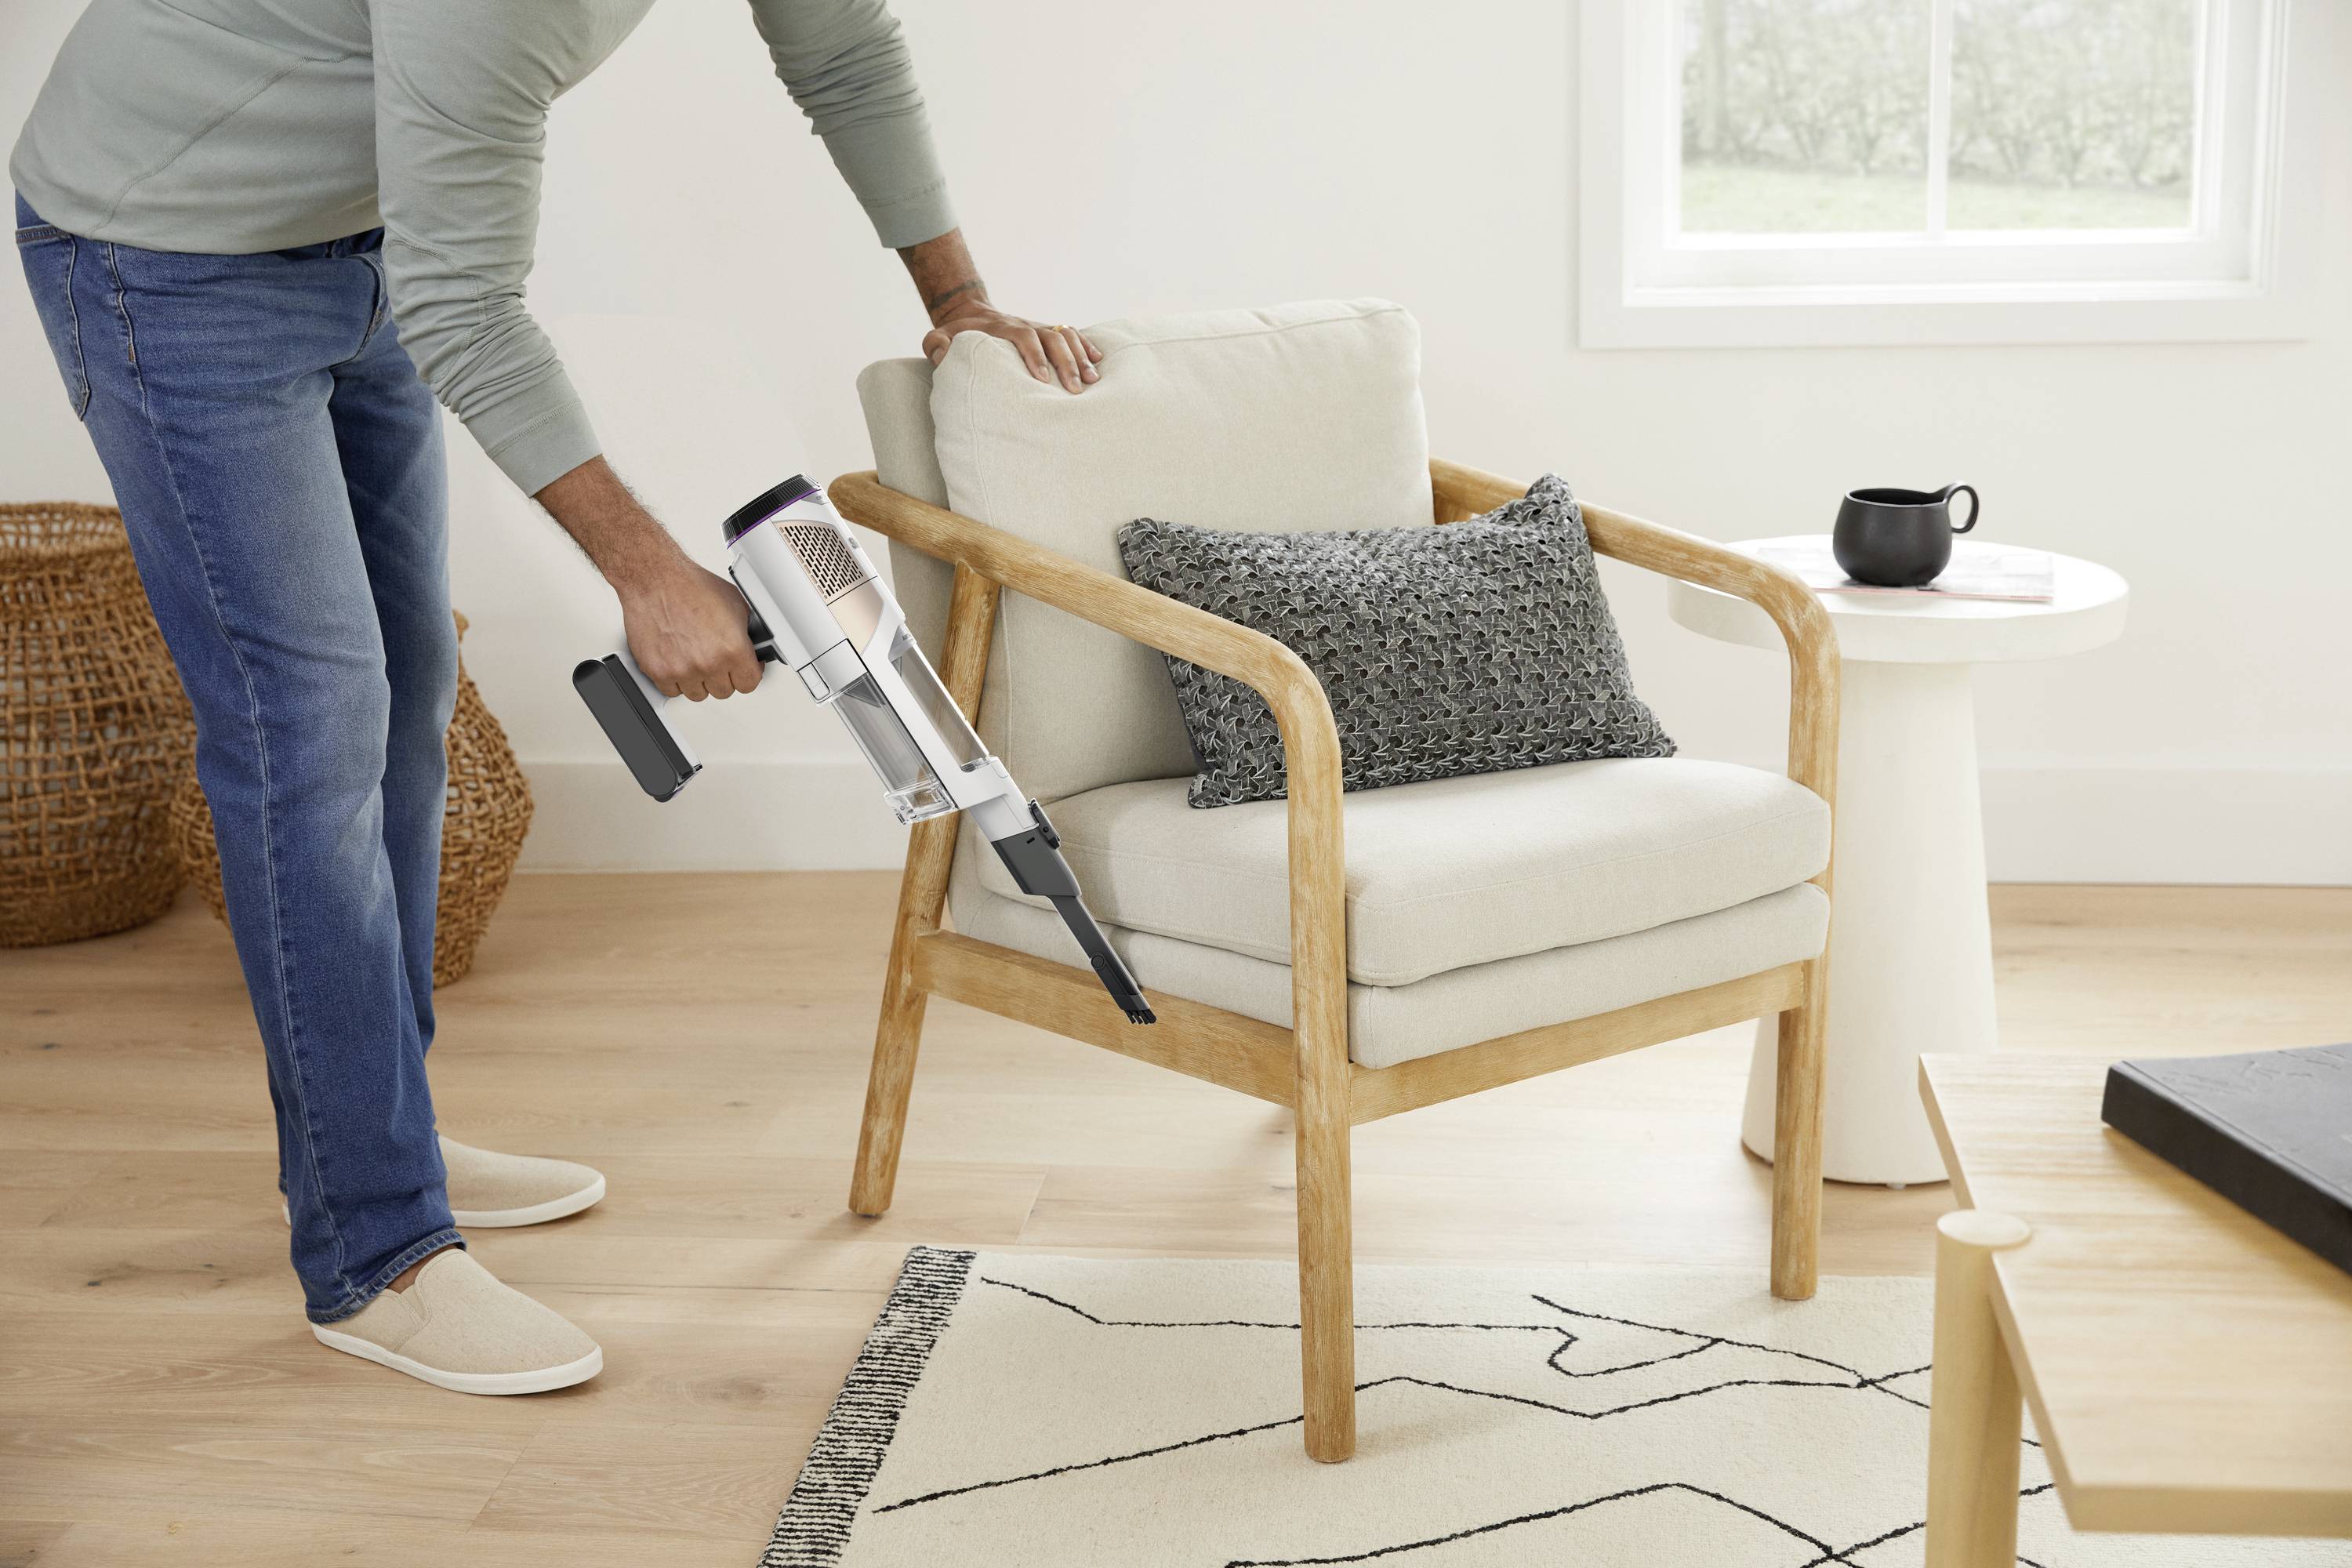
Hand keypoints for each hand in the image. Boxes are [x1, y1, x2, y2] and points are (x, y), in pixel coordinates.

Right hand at [620, 561, 762, 700]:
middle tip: (716, 659)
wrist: (655, 580)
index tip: (743, 669)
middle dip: (723, 676)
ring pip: (698, 694)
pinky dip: (675, 680)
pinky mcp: (657, 671)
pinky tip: (678, 662)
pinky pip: (672, 691)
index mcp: (732, 649)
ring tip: (695, 658)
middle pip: (724, 691)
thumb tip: (753, 646)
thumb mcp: (736, 605)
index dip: (747, 674)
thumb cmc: (691, 586)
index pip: (749, 683)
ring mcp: (681, 670)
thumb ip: (747, 633)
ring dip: (699, 681)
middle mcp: (708, 663)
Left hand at [922, 300, 1100, 392]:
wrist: (969, 312)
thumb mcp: (937, 337)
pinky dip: (1086, 345)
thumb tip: (943, 353)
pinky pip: (1072, 333)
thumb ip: (936, 345)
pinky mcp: (1047, 331)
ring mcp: (1039, 326)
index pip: (1023, 337)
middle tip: (1075, 389)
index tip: (1041, 379)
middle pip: (1051, 337)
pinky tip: (1099, 362)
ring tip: (1092, 382)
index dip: (1034, 356)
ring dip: (1081, 357)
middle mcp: (1025, 324)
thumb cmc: (955, 334)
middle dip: (1065, 363)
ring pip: (1065, 335)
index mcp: (1001, 328)